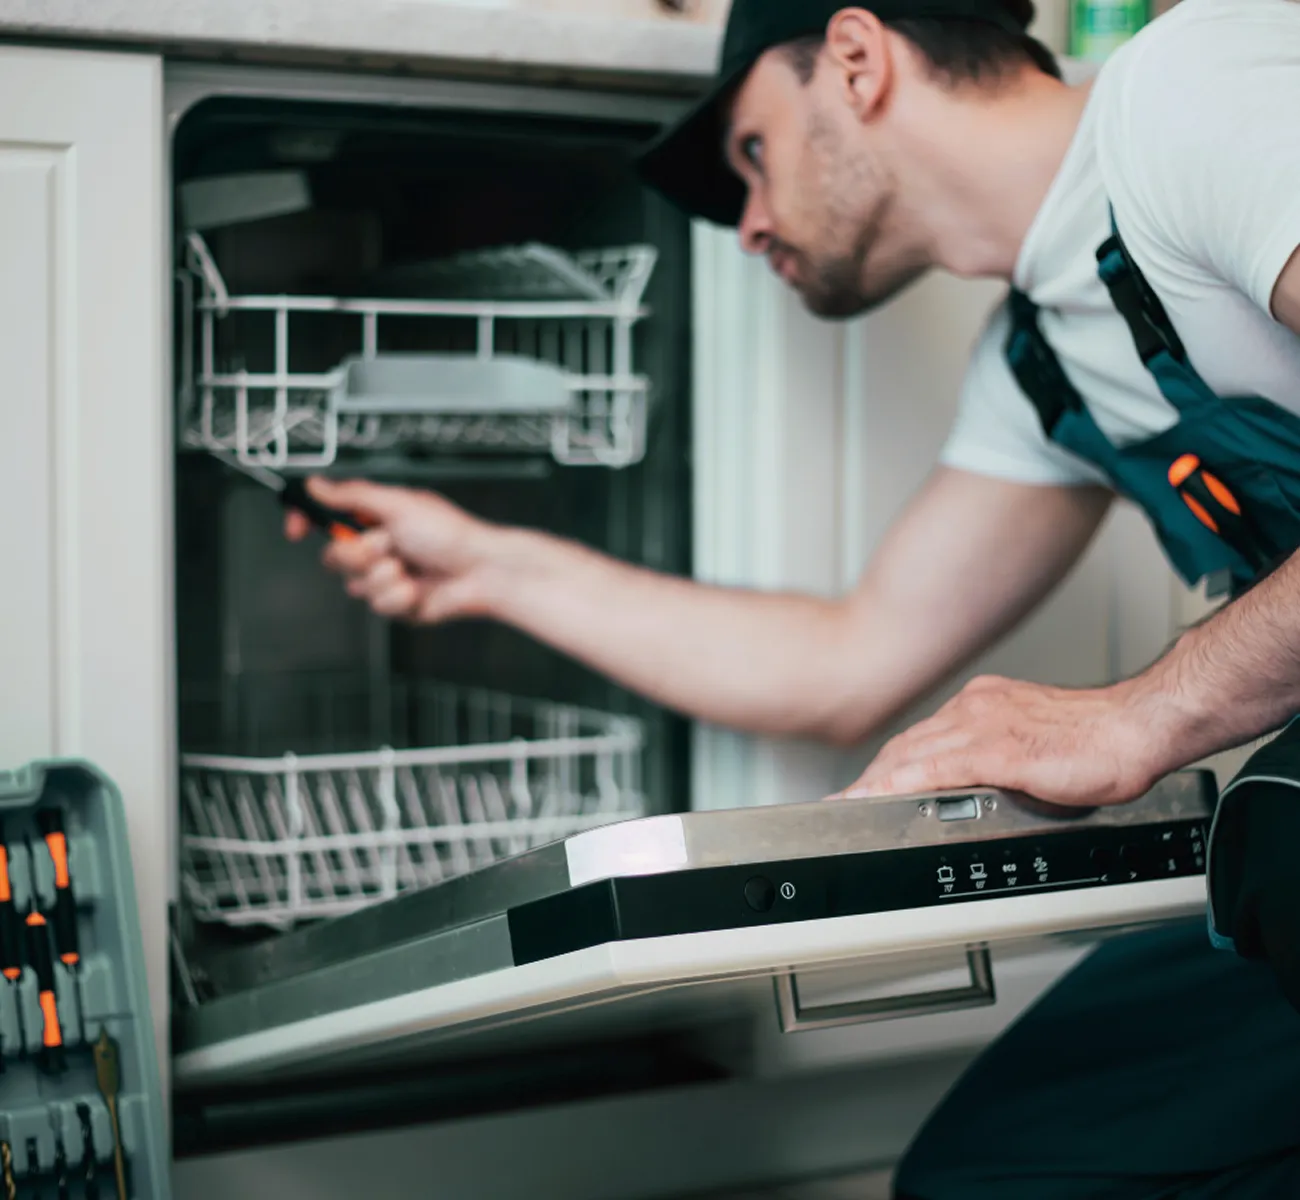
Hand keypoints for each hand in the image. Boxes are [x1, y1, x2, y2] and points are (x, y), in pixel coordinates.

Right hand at [285, 477, 500, 623]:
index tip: (295, 529)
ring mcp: (386, 577)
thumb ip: (352, 495)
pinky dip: (397, 596)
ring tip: (409, 566)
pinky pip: (377, 606)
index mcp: (375, 518)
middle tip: (387, 545)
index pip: (324, 517)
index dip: (304, 521)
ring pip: (355, 585)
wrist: (482, 572)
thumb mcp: (399, 504)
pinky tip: (417, 587)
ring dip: (383, 576)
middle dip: (359, 554)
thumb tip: (315, 484)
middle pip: (333, 557)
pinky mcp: (396, 604)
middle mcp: (377, 547)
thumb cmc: (452, 534)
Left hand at [844, 674, 1168, 806]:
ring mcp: (985, 726)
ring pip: (915, 754)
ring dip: (878, 782)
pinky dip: (906, 784)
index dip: (888, 762)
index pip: (921, 737)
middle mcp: (976, 708)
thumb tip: (976, 784)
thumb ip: (995, 756)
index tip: (866, 782)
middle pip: (908, 745)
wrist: (1135, 729)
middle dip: (874, 776)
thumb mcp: (1029, 744)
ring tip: (852, 804)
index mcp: (982, 704)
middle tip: (847, 800)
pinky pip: (940, 768)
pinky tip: (885, 797)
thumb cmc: (1097, 740)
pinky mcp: (1000, 750)